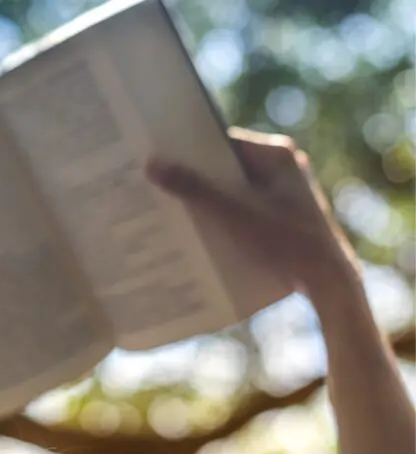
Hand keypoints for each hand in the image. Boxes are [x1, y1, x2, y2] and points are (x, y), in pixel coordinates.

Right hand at [146, 128, 361, 297]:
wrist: (330, 283)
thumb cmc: (285, 241)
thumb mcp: (232, 213)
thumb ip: (192, 188)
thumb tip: (151, 163)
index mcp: (275, 154)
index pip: (220, 142)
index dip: (187, 149)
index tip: (156, 157)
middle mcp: (281, 168)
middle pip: (223, 168)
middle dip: (192, 178)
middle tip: (154, 185)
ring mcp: (283, 194)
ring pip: (231, 191)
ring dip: (205, 201)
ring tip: (168, 210)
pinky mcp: (281, 218)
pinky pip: (242, 210)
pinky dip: (221, 218)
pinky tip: (197, 232)